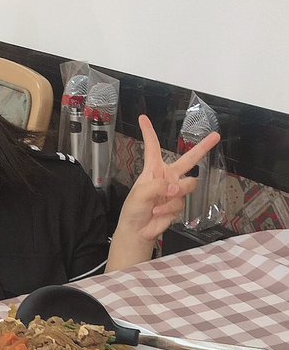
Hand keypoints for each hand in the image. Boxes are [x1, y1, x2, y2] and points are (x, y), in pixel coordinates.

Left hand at [116, 114, 220, 247]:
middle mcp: (167, 176)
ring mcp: (175, 190)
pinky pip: (181, 202)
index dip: (148, 132)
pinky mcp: (179, 204)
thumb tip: (175, 188)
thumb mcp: (140, 193)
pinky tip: (159, 213)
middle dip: (203, 147)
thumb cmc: (133, 210)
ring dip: (175, 194)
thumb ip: (158, 186)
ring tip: (161, 202)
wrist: (138, 231)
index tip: (143, 118)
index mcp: (153, 169)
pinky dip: (169, 209)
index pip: (152, 147)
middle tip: (215, 136)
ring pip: (188, 185)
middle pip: (189, 159)